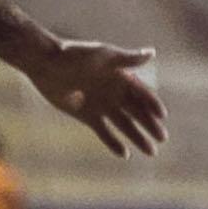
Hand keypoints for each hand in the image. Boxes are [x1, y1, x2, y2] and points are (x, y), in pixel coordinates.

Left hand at [27, 38, 168, 157]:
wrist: (45, 63)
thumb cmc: (74, 55)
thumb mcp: (103, 56)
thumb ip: (127, 59)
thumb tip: (152, 53)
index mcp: (122, 78)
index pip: (143, 94)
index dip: (153, 104)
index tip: (162, 116)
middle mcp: (115, 93)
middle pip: (138, 112)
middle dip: (150, 126)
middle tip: (162, 138)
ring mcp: (102, 106)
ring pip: (125, 125)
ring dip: (138, 138)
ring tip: (151, 152)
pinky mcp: (87, 116)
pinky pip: (104, 132)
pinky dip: (114, 143)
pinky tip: (125, 154)